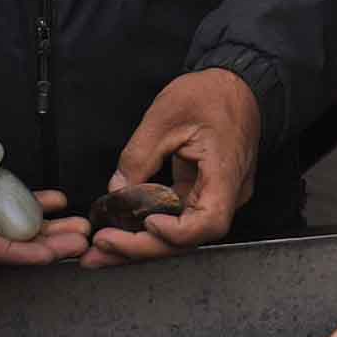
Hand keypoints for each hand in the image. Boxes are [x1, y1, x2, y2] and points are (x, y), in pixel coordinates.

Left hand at [90, 69, 260, 266]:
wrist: (236, 86)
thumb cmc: (211, 95)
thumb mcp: (165, 116)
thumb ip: (139, 157)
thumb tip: (116, 191)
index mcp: (225, 172)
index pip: (209, 221)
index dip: (176, 232)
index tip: (146, 223)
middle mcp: (227, 193)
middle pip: (188, 237)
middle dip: (142, 247)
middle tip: (100, 250)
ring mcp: (216, 196)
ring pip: (180, 232)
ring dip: (141, 243)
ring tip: (102, 248)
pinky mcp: (204, 193)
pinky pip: (178, 218)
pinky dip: (149, 225)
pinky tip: (121, 230)